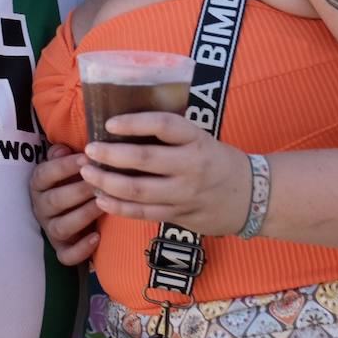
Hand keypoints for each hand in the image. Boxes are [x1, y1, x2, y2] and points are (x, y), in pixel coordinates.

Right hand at [30, 144, 100, 264]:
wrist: (74, 212)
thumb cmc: (72, 181)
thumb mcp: (66, 165)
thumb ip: (62, 155)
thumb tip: (62, 149)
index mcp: (39, 185)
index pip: (45, 174)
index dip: (64, 166)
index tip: (87, 158)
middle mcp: (41, 208)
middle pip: (54, 201)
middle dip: (78, 191)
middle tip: (99, 183)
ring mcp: (50, 230)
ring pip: (61, 227)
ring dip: (82, 215)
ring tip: (102, 205)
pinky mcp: (61, 250)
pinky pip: (66, 255)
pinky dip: (81, 249)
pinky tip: (97, 237)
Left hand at [78, 112, 250, 236]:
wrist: (250, 196)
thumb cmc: (216, 160)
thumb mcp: (199, 138)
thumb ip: (169, 135)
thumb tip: (123, 125)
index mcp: (196, 139)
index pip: (163, 125)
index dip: (134, 123)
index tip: (109, 123)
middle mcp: (190, 165)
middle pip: (143, 160)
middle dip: (110, 155)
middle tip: (89, 150)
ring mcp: (184, 194)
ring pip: (137, 190)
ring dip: (107, 182)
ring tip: (87, 173)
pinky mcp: (179, 215)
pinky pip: (142, 213)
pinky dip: (118, 206)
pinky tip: (101, 198)